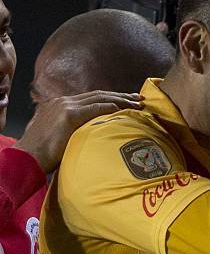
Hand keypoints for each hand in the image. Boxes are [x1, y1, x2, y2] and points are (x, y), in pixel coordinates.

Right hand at [14, 91, 142, 172]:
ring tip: (137, 103)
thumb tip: (92, 133)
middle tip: (138, 98)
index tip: (127, 101)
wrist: (26, 158)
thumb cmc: (43, 154)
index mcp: (61, 104)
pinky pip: (97, 108)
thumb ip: (75, 129)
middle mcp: (64, 101)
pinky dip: (112, 107)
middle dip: (120, 96)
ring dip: (121, 100)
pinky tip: (124, 109)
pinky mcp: (70, 115)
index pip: (92, 98)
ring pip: (100, 98)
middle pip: (99, 95)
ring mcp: (66, 106)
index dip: (111, 98)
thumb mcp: (59, 136)